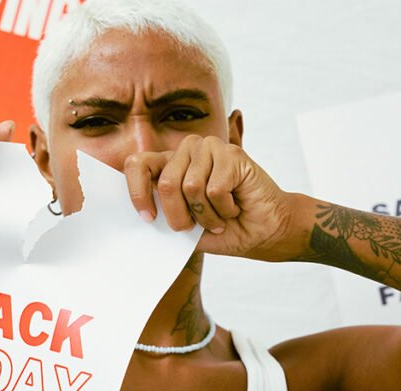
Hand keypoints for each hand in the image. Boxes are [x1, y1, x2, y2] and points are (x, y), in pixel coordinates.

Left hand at [124, 135, 303, 261]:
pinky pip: (214, 189)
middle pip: (166, 184)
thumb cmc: (225, 228)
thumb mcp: (185, 227)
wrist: (264, 232)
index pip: (137, 165)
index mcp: (170, 165)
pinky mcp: (231, 154)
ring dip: (207, 215)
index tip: (148, 218)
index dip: (137, 193)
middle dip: (180, 216)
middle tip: (195, 227)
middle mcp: (187, 151)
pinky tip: (235, 206)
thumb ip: (162, 214)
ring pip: (190, 188)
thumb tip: (140, 213)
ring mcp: (209, 148)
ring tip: (221, 216)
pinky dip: (224, 209)